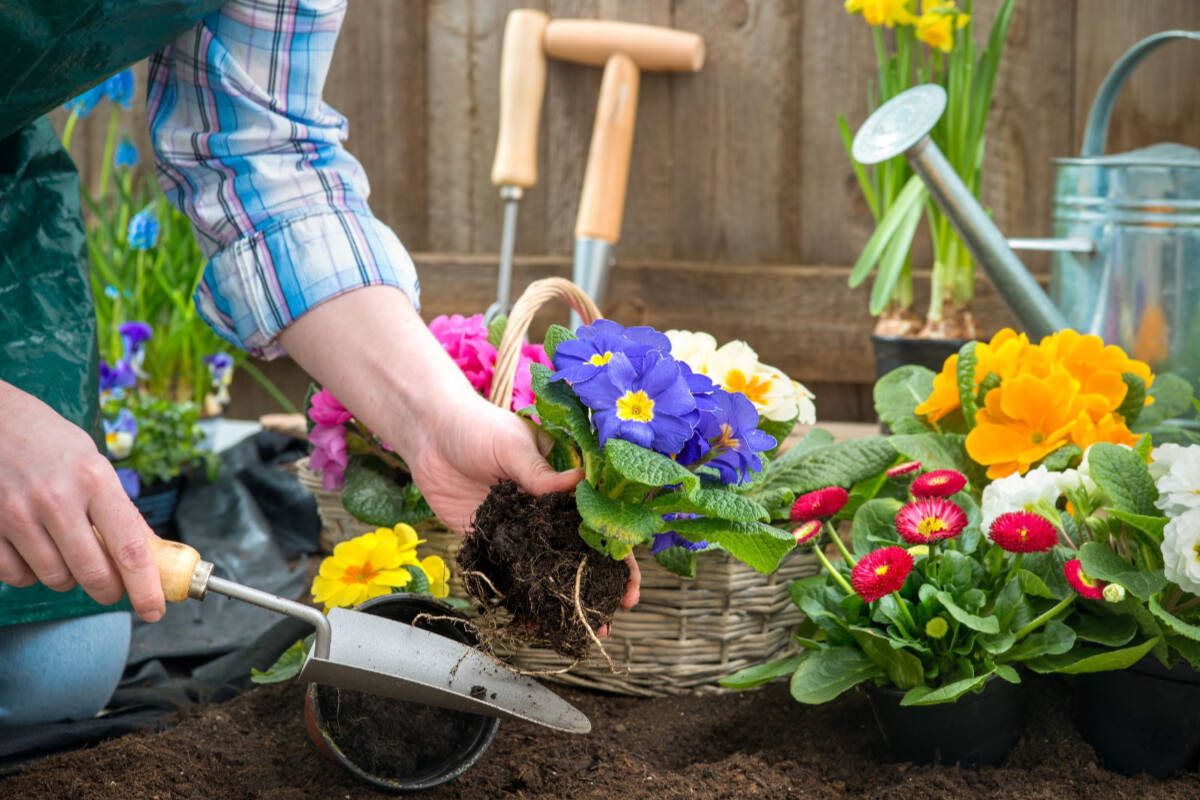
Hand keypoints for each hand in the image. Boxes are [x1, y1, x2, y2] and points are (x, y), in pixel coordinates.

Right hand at [0, 382, 165, 621]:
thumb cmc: (48, 441)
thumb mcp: (93, 464)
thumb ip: (119, 509)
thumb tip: (152, 552)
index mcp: (94, 479)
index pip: (130, 547)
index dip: (146, 586)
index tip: (155, 609)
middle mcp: (57, 498)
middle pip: (94, 573)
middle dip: (108, 590)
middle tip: (111, 588)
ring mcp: (18, 514)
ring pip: (55, 578)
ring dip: (67, 578)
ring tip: (65, 550)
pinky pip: (16, 576)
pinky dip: (29, 573)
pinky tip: (33, 548)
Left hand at [406, 393, 640, 612]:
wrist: (427, 435)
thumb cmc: (476, 426)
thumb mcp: (511, 445)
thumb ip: (539, 472)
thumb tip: (579, 483)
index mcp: (563, 479)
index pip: (599, 515)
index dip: (618, 546)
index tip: (629, 577)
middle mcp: (548, 507)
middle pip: (581, 547)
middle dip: (600, 580)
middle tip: (615, 610)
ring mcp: (521, 526)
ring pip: (549, 565)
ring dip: (564, 594)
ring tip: (582, 626)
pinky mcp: (492, 539)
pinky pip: (510, 571)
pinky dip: (521, 596)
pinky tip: (533, 620)